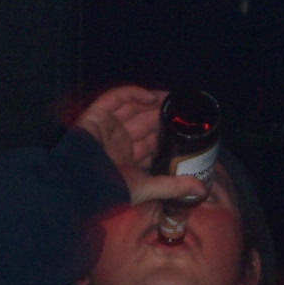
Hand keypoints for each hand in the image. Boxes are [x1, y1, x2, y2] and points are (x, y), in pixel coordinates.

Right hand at [75, 85, 205, 204]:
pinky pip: (114, 99)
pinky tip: (150, 97)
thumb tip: (202, 190)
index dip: (167, 134)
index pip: (151, 143)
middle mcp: (118, 143)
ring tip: (170, 99)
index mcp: (128, 161)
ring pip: (132, 109)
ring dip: (151, 103)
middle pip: (143, 123)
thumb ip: (173, 186)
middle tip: (181, 109)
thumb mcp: (146, 188)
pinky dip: (132, 94)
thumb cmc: (111, 189)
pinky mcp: (96, 115)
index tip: (185, 127)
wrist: (81, 182)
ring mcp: (107, 128)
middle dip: (162, 116)